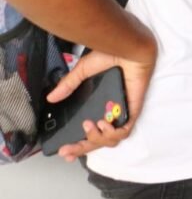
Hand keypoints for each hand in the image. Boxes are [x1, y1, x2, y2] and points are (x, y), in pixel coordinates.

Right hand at [45, 24, 156, 162]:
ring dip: (96, 138)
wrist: (126, 47)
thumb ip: (69, 85)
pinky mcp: (133, 109)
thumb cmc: (110, 54)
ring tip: (88, 126)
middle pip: (98, 140)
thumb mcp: (83, 71)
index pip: (90, 131)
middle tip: (66, 150)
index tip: (64, 151)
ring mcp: (122, 112)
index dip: (78, 144)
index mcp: (99, 105)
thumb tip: (52, 97)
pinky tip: (102, 123)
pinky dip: (112, 132)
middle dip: (81, 148)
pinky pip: (125, 130)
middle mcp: (111, 112)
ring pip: (111, 139)